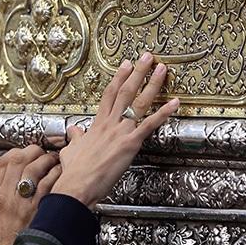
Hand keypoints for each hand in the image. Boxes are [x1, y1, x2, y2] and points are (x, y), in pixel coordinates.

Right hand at [0, 145, 60, 244]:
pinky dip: (56, 174)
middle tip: (39, 152)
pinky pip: (49, 183)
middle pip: (18, 160)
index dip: (13, 153)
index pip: (1, 164)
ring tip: (52, 159)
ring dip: (46, 159)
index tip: (20, 153)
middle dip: (31, 152)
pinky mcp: (39, 209)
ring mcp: (23, 202)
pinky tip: (60, 172)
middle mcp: (6, 197)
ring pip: (35, 167)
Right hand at [52, 52, 178, 207]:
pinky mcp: (130, 143)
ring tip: (161, 69)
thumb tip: (74, 132)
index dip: (118, 78)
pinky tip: (174, 103)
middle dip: (137, 72)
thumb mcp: (71, 151)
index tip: (125, 65)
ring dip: (152, 84)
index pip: (109, 95)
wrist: (76, 186)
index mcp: (97, 125)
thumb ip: (75, 138)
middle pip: (125, 91)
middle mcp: (110, 124)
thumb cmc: (73, 172)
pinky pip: (150, 124)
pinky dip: (164, 113)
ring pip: (139, 102)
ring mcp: (121, 131)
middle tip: (146, 57)